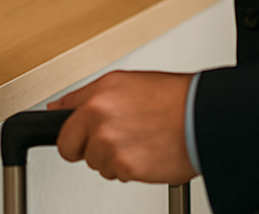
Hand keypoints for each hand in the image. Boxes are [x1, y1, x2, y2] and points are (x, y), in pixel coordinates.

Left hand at [48, 70, 195, 183]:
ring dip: (112, 158)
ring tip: (137, 141)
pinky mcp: (127, 167)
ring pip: (96, 163)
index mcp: (98, 95)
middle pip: (70, 148)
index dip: (72, 130)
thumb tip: (57, 108)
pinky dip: (130, 169)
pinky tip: (146, 152)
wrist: (201, 116)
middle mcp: (100, 118)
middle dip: (85, 149)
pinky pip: (117, 175)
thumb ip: (87, 96)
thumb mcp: (124, 82)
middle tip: (110, 141)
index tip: (75, 134)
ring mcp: (111, 144)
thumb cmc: (170, 97)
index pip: (63, 120)